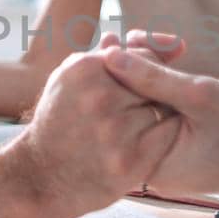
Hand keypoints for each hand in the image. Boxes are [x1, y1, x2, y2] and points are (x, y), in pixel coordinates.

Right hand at [19, 45, 183, 207]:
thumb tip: (176, 42)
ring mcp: (115, 131)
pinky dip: (163, 137)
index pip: (144, 57)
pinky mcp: (129, 162)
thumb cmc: (63, 119)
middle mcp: (100, 98)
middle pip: (155, 84)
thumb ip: (120, 55)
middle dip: (152, 95)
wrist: (42, 174)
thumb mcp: (76, 77)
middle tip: (135, 110)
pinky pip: (168, 135)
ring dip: (158, 116)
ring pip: (164, 109)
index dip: (146, 72)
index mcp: (85, 69)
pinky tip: (145, 141)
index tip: (136, 87)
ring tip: (135, 128)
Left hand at [100, 49, 218, 203]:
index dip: (111, 73)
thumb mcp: (203, 96)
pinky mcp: (181, 149)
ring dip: (149, 75)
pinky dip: (164, 89)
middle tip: (126, 36)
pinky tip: (167, 59)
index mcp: (151, 164)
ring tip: (154, 43)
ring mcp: (167, 159)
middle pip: (127, 110)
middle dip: (129, 71)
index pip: (117, 113)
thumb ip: (154, 78)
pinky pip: (163, 115)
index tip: (109, 41)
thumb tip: (112, 57)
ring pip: (145, 108)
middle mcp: (153, 167)